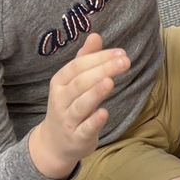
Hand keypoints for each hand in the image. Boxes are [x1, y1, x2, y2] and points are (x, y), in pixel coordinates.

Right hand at [28, 33, 130, 179]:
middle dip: (103, 70)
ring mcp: (67, 120)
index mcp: (60, 82)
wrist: (55, 144)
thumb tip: (95, 35)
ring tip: (110, 81)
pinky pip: (84, 129)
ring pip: (80, 105)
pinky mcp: (76, 137)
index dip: (99, 58)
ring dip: (95, 93)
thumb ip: (85, 59)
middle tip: (125, 62)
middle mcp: (60, 100)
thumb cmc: (69, 105)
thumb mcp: (73, 82)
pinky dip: (94, 121)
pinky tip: (104, 113)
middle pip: (80, 83)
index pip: (78, 66)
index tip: (121, 52)